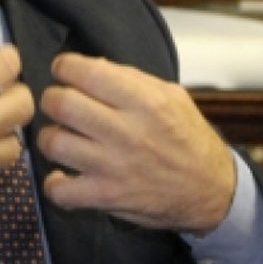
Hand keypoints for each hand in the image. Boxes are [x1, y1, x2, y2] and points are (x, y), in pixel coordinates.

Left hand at [37, 54, 234, 233]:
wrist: (212, 190)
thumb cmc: (188, 138)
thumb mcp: (171, 95)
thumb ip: (131, 78)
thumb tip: (91, 66)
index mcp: (144, 101)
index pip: (86, 71)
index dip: (64, 67)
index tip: (64, 71)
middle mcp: (127, 132)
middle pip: (62, 104)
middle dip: (51, 99)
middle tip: (57, 103)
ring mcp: (114, 166)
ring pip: (54, 143)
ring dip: (50, 137)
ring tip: (61, 137)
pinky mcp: (107, 197)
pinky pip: (61, 191)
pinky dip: (54, 184)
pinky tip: (63, 176)